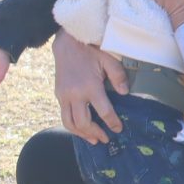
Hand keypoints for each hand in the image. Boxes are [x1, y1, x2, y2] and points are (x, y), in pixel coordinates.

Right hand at [52, 29, 127, 144]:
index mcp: (90, 87)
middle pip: (83, 122)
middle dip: (95, 133)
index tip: (118, 129)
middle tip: (105, 139)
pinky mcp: (58, 95)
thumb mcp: (109, 59)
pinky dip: (72, 126)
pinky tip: (81, 128)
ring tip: (92, 139)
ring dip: (81, 134)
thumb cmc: (91, 50)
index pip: (103, 112)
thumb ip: (118, 76)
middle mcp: (75, 95)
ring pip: (69, 122)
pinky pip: (64, 116)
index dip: (112, 123)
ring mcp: (64, 96)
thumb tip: (124, 93)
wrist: (67, 43)